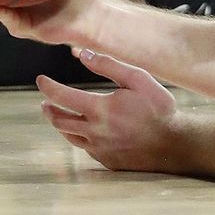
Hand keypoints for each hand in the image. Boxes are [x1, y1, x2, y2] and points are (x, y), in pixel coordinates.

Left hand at [37, 49, 179, 173]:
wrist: (174, 143)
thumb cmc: (158, 108)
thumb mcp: (137, 79)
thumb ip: (108, 65)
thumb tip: (81, 54)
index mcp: (99, 109)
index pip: (61, 97)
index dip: (48, 87)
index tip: (40, 80)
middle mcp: (94, 132)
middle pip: (59, 121)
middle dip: (49, 109)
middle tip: (44, 102)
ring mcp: (100, 149)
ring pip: (69, 136)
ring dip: (60, 124)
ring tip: (57, 115)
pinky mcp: (107, 160)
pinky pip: (85, 148)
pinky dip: (79, 136)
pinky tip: (83, 130)